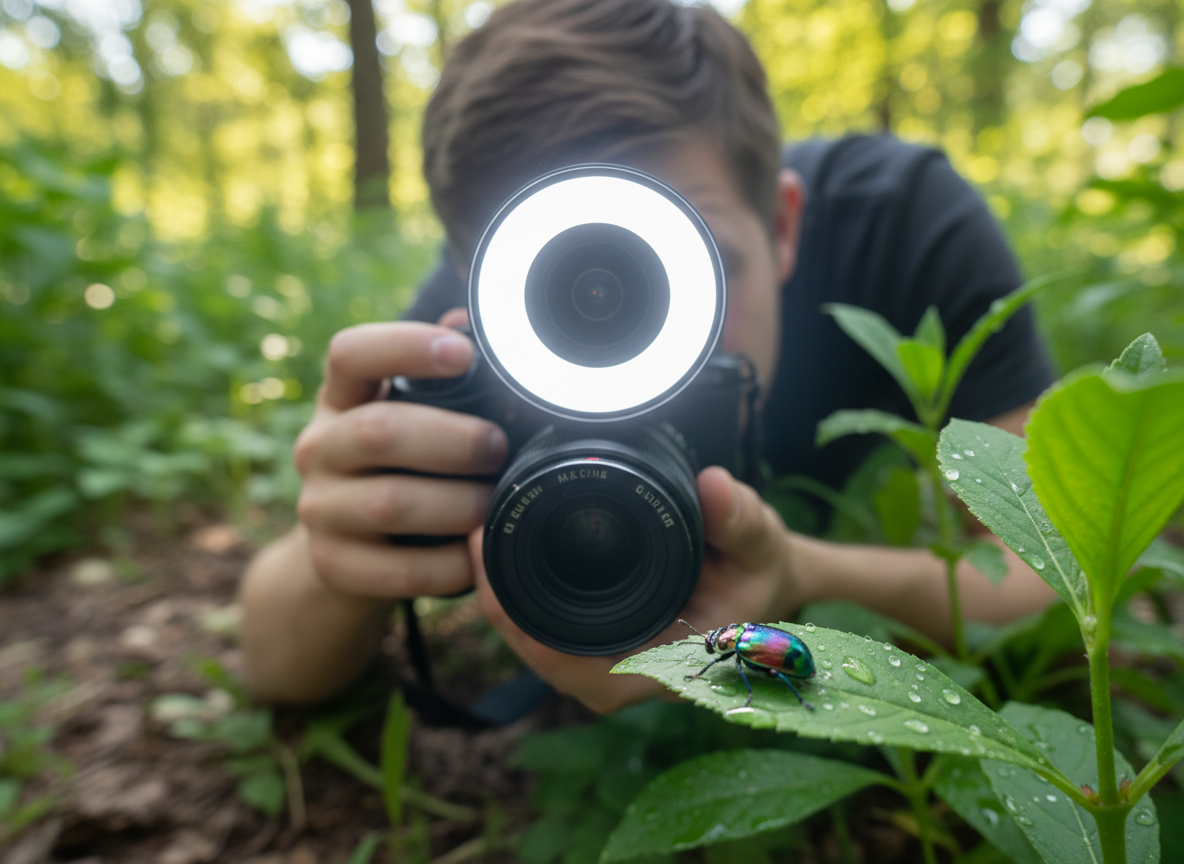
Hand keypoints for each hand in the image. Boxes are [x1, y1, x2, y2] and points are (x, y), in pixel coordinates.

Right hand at [293, 316, 508, 600]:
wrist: (346, 556)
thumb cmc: (396, 471)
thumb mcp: (409, 418)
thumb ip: (438, 377)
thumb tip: (464, 321)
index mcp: (341, 400)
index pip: (350, 355)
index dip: (405, 346)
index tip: (463, 353)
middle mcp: (318, 448)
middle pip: (378, 431)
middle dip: (455, 441)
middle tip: (497, 449)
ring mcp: (319, 510)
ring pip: (390, 504)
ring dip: (458, 504)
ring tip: (493, 503)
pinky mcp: (334, 566)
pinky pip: (400, 570)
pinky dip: (451, 565)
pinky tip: (476, 554)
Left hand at [473, 465, 804, 712]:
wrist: (767, 580)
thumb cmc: (761, 572)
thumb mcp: (760, 541)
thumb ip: (738, 518)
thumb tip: (712, 486)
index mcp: (659, 667)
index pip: (567, 666)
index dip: (518, 625)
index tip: (493, 567)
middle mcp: (625, 672)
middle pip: (537, 653)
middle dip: (498, 604)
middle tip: (477, 539)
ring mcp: (610, 658)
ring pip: (537, 641)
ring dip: (505, 598)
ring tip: (483, 540)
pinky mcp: (602, 637)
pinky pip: (548, 626)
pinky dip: (523, 594)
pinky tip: (505, 553)